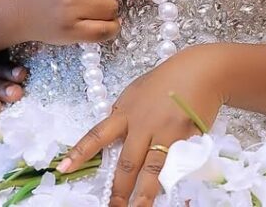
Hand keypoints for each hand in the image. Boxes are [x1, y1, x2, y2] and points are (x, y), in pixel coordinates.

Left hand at [58, 46, 222, 205]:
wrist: (201, 70)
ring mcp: (163, 132)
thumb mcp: (137, 91)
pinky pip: (174, 165)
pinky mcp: (185, 138)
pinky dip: (169, 180)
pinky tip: (166, 194)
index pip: (97, 134)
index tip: (63, 169)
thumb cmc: (169, 79)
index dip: (80, 152)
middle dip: (118, 190)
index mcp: (125, 111)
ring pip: (150, 169)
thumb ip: (125, 114)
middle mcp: (141, 124)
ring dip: (142, 194)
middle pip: (126, 163)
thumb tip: (114, 134)